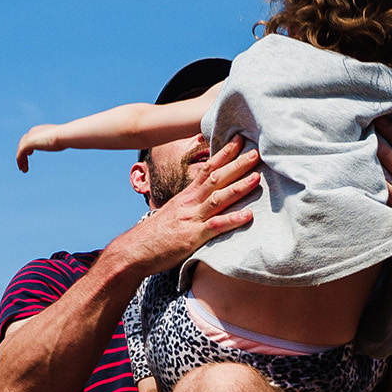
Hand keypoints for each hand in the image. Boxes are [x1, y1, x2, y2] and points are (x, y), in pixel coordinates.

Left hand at [16, 124, 62, 171]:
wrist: (63, 136)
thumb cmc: (65, 138)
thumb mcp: (62, 140)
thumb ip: (59, 141)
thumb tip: (65, 143)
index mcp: (40, 130)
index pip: (30, 138)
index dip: (28, 146)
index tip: (29, 154)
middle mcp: (33, 132)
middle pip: (23, 143)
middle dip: (22, 153)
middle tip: (23, 164)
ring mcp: (29, 137)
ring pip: (21, 150)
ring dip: (21, 160)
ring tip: (23, 170)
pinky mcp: (27, 144)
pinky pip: (20, 154)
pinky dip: (20, 161)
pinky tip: (23, 168)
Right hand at [108, 138, 261, 274]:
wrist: (135, 251)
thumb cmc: (155, 235)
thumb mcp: (173, 213)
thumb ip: (190, 204)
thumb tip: (206, 198)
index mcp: (186, 196)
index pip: (206, 168)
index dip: (224, 154)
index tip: (239, 140)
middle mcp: (190, 203)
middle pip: (215, 178)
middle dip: (237, 164)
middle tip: (256, 151)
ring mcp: (192, 219)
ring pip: (218, 197)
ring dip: (238, 186)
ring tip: (257, 176)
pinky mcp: (193, 237)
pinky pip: (215, 226)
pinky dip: (232, 220)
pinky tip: (249, 216)